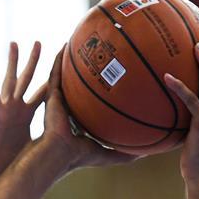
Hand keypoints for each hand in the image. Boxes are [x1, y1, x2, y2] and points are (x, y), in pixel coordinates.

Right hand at [0, 41, 46, 182]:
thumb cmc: (5, 164)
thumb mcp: (30, 148)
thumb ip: (43, 142)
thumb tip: (60, 150)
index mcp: (24, 116)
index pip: (41, 94)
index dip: (51, 81)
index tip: (61, 67)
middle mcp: (14, 109)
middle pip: (26, 80)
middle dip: (33, 62)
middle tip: (40, 42)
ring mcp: (3, 110)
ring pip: (9, 81)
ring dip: (12, 62)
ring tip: (14, 43)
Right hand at [42, 48, 137, 171]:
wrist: (60, 153)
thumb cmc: (80, 156)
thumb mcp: (108, 155)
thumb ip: (124, 154)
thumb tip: (146, 154)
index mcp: (81, 122)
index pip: (92, 105)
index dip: (102, 93)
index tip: (116, 80)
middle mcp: (70, 109)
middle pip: (81, 86)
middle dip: (89, 72)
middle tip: (102, 54)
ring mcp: (59, 101)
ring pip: (67, 76)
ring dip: (73, 61)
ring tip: (81, 43)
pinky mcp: (51, 96)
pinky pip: (55, 73)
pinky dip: (59, 59)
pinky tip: (66, 44)